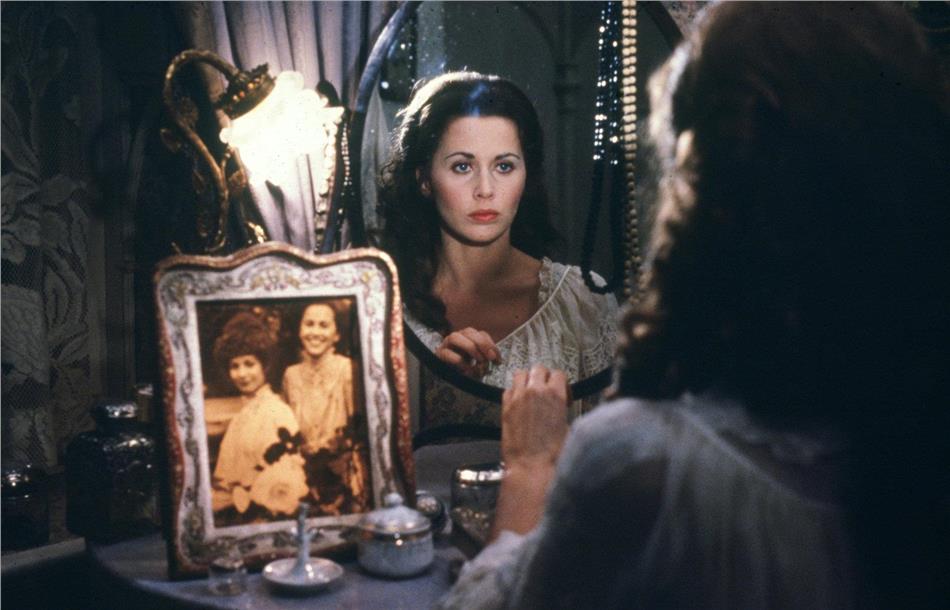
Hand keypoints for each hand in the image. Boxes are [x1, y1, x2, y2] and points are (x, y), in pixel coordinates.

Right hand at [436, 327, 500, 377]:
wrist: (449, 383)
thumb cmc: (466, 372)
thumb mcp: (479, 365)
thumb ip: (487, 359)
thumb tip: (496, 359)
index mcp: (469, 338)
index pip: (482, 334)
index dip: (492, 346)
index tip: (498, 360)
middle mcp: (457, 338)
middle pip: (469, 331)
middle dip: (482, 344)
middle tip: (490, 358)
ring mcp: (446, 345)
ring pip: (455, 337)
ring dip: (470, 347)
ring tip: (478, 361)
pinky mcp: (439, 355)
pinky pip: (447, 353)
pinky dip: (459, 361)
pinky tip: (467, 370)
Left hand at [489, 365, 569, 539]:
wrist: (532, 467)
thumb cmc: (551, 454)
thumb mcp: (569, 427)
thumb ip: (564, 410)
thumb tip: (562, 408)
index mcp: (555, 395)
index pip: (559, 374)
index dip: (562, 382)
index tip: (562, 393)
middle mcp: (535, 392)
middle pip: (539, 369)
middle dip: (544, 377)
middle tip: (547, 389)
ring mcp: (518, 398)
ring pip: (521, 373)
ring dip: (527, 379)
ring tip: (531, 392)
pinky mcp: (505, 407)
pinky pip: (508, 389)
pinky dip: (514, 391)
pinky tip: (519, 402)